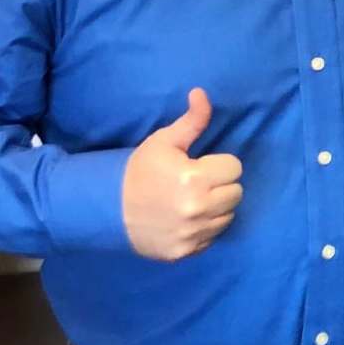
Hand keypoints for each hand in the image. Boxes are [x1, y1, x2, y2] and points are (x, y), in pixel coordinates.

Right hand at [121, 88, 242, 260]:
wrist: (106, 209)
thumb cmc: (139, 171)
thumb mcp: (163, 142)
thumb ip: (192, 121)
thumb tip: (202, 93)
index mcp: (195, 178)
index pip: (235, 168)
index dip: (218, 164)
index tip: (201, 165)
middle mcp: (198, 208)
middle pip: (236, 193)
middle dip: (221, 185)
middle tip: (198, 183)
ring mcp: (193, 233)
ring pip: (228, 216)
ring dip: (216, 207)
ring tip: (193, 200)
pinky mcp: (187, 251)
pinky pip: (213, 237)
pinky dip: (205, 228)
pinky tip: (186, 218)